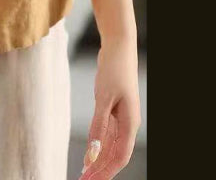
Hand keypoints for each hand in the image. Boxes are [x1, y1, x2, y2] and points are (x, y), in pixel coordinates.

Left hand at [78, 36, 141, 178]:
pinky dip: (99, 145)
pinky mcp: (113, 109)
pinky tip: (90, 153)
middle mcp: (128, 124)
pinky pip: (107, 134)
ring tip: (84, 173)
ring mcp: (122, 117)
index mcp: (130, 123)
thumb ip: (98, 125)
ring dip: (99, 160)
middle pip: (115, 155)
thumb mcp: (103, 97)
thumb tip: (93, 151)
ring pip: (111, 146)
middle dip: (101, 170)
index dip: (106, 172)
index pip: (120, 156)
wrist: (118, 48)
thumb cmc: (113, 70)